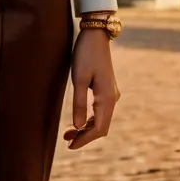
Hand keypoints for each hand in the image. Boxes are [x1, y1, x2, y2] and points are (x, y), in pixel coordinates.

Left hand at [63, 27, 118, 149]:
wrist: (95, 34)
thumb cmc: (85, 54)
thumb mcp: (79, 78)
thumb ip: (78, 103)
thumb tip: (77, 126)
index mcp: (107, 98)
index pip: (99, 128)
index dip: (85, 139)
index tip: (70, 145)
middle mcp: (113, 98)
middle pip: (101, 127)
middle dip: (85, 136)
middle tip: (67, 141)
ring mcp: (111, 94)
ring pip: (101, 119)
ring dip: (86, 128)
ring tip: (68, 134)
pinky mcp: (106, 89)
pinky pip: (100, 110)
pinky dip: (89, 118)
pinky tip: (78, 121)